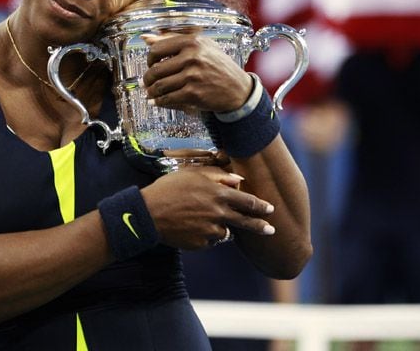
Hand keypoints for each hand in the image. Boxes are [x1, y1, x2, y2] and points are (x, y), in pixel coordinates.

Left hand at [141, 33, 251, 113]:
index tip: (151, 65)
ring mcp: (193, 76)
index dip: (149, 59)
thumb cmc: (217, 65)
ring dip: (151, 92)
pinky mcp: (193, 93)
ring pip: (159, 86)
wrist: (238, 89)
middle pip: (155, 70)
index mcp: (192, 42)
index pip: (157, 49)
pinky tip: (157, 101)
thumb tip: (145, 38)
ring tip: (150, 93)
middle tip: (146, 83)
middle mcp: (192, 57)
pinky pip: (167, 98)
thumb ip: (172, 40)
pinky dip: (159, 101)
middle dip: (147, 79)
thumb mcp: (201, 46)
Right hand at [141, 166, 274, 249]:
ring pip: (225, 231)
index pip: (247, 202)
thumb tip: (238, 180)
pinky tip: (191, 227)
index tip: (270, 209)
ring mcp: (210, 230)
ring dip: (221, 227)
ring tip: (199, 219)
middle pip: (246, 222)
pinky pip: (210, 240)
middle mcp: (218, 213)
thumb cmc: (169, 189)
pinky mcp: (202, 244)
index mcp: (218, 194)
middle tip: (271, 230)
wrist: (149, 213)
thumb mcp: (192, 174)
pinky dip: (206, 235)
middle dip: (260, 226)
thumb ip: (217, 176)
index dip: (261, 206)